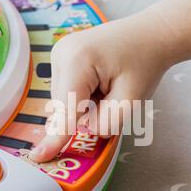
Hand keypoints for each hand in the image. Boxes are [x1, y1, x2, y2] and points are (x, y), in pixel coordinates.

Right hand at [30, 12, 174, 162]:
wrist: (151, 33)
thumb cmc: (145, 63)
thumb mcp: (132, 100)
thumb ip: (106, 122)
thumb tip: (84, 129)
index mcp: (77, 61)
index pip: (67, 110)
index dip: (57, 137)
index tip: (39, 157)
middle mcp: (61, 54)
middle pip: (65, 106)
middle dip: (88, 111)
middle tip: (114, 93)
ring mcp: (59, 53)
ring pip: (65, 100)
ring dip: (87, 103)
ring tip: (109, 84)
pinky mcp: (62, 57)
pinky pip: (67, 90)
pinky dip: (84, 95)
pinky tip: (101, 82)